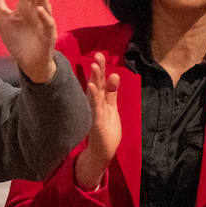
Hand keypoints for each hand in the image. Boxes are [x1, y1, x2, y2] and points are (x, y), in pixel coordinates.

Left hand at [0, 0, 56, 83]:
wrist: (28, 63)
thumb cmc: (18, 39)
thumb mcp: (2, 18)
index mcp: (26, 7)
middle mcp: (37, 13)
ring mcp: (43, 24)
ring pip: (45, 7)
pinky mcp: (47, 37)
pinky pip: (48, 25)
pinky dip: (44, 17)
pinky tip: (39, 9)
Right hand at [73, 53, 121, 189]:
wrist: (100, 152)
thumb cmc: (105, 130)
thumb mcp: (111, 107)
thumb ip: (111, 92)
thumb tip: (114, 74)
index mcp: (100, 100)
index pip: (100, 81)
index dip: (101, 69)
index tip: (99, 55)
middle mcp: (95, 104)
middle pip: (96, 83)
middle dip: (98, 69)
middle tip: (97, 54)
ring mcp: (94, 112)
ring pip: (94, 93)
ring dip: (94, 79)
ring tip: (94, 66)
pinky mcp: (95, 121)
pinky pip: (95, 107)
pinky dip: (93, 96)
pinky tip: (91, 86)